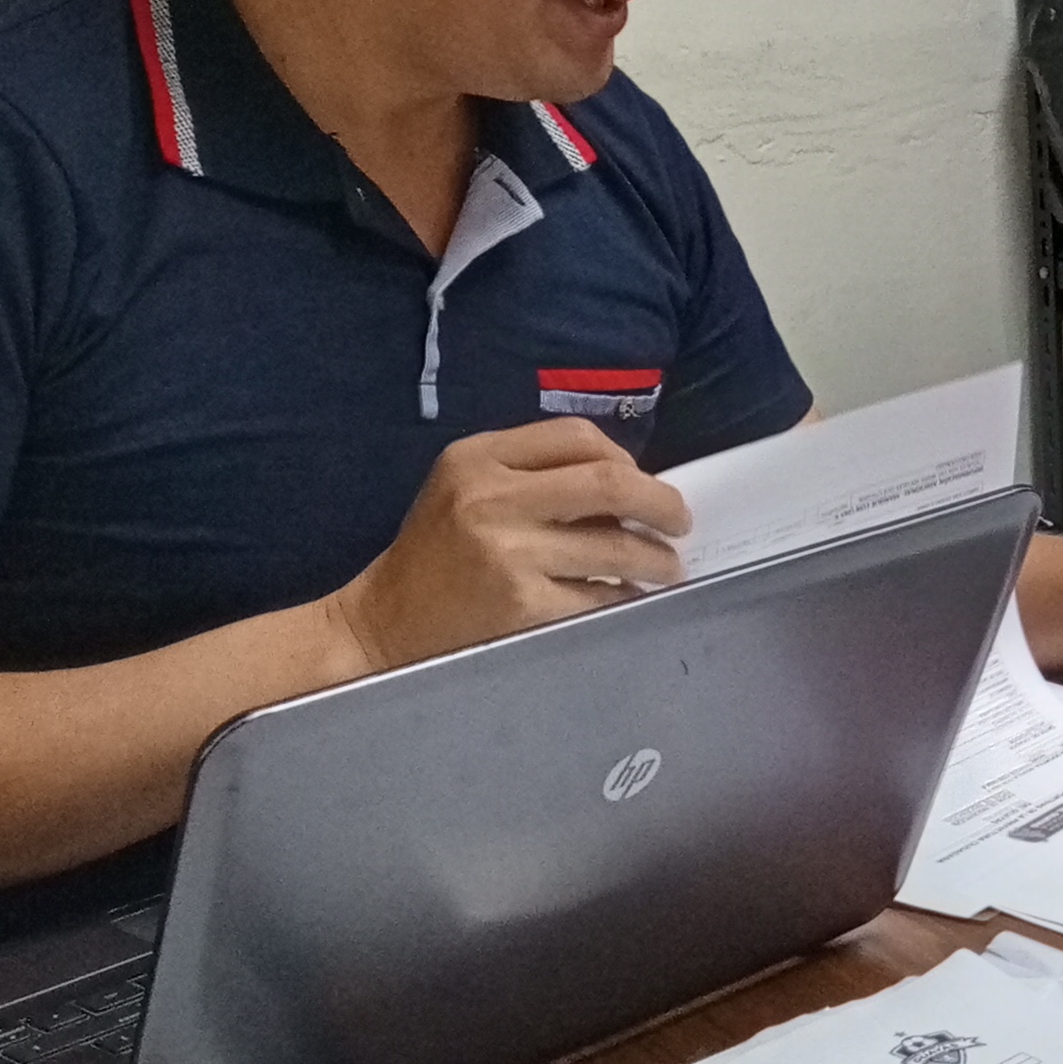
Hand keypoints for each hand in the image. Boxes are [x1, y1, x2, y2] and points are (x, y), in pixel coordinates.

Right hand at [325, 420, 685, 673]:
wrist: (382, 627)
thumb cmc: (435, 556)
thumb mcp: (464, 489)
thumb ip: (532, 473)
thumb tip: (631, 484)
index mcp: (476, 459)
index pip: (577, 436)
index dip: (626, 459)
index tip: (643, 485)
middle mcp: (491, 499)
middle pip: (610, 482)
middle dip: (661, 503)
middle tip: (680, 523)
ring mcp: (508, 555)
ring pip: (617, 546)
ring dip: (657, 559)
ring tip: (666, 569)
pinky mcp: (523, 607)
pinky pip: (602, 597)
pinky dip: (627, 598)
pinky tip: (629, 600)